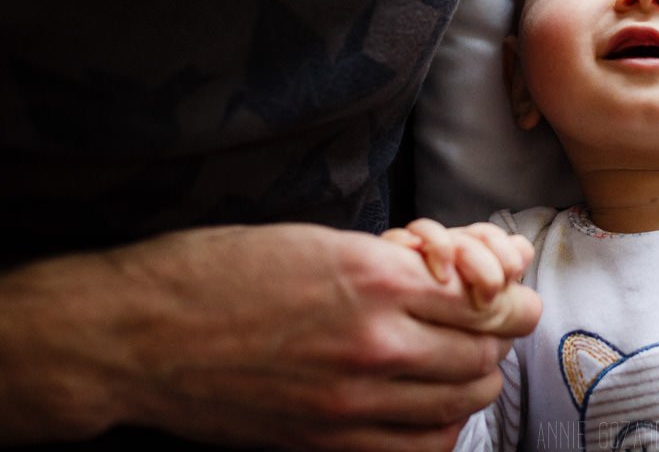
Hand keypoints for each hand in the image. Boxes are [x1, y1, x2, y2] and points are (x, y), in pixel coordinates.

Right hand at [0, 223, 540, 450]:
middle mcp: (375, 343)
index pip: (487, 297)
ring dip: (473, 379)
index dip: (507, 295)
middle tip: (485, 324)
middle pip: (485, 353)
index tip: (507, 292)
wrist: (138, 335)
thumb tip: (451, 278)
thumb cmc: (219, 272)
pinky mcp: (326, 441)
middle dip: (497, 336)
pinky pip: (418, 447)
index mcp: (375, 278)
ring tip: (458, 362)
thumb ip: (393, 265)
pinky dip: (440, 427)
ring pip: (462, 401)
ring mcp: (351, 402)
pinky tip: (430, 408)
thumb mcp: (317, 241)